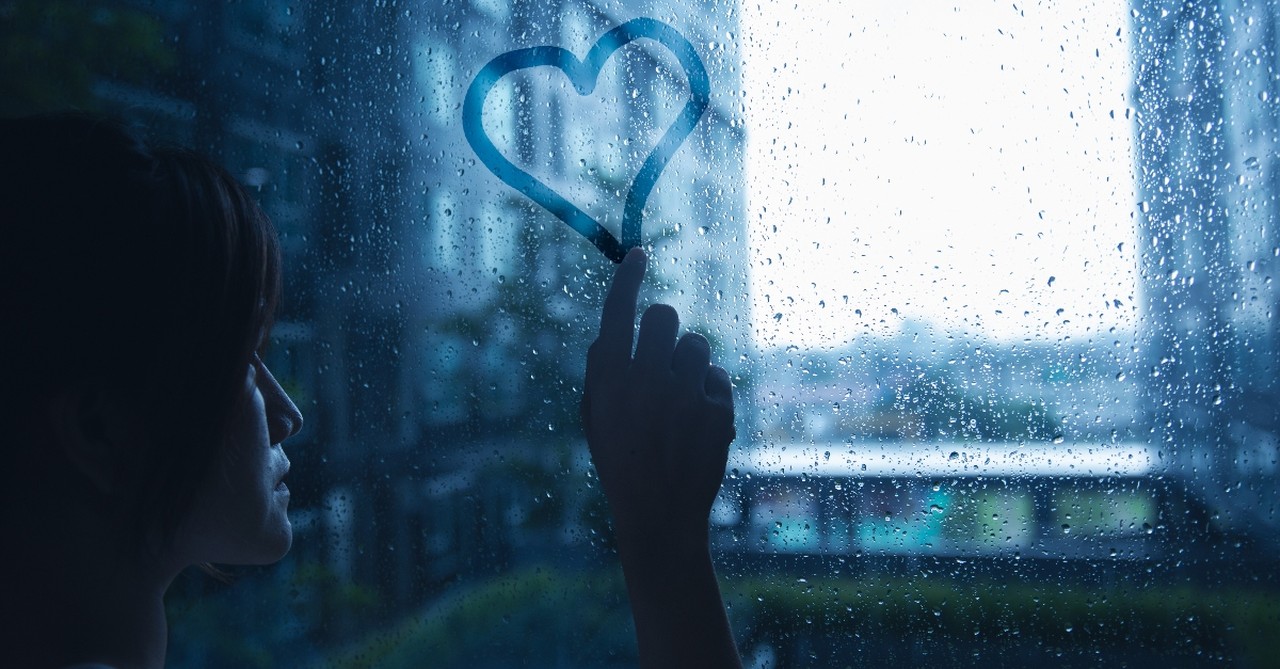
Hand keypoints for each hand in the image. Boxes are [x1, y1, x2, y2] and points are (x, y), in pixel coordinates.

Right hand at [581, 248, 735, 543]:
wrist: (660, 514)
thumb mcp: (595, 418)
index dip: (628, 277)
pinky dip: (709, 392)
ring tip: (679, 396)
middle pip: (664, 316)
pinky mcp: (719, 412)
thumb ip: (602, 373)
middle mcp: (648, 381)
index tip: (638, 255)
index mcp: (610, 380)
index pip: (619, 310)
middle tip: (659, 353)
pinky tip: (697, 421)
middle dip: (662, 328)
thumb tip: (611, 333)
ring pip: (697, 345)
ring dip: (688, 361)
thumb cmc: (621, 461)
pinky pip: (718, 377)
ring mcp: (686, 396)